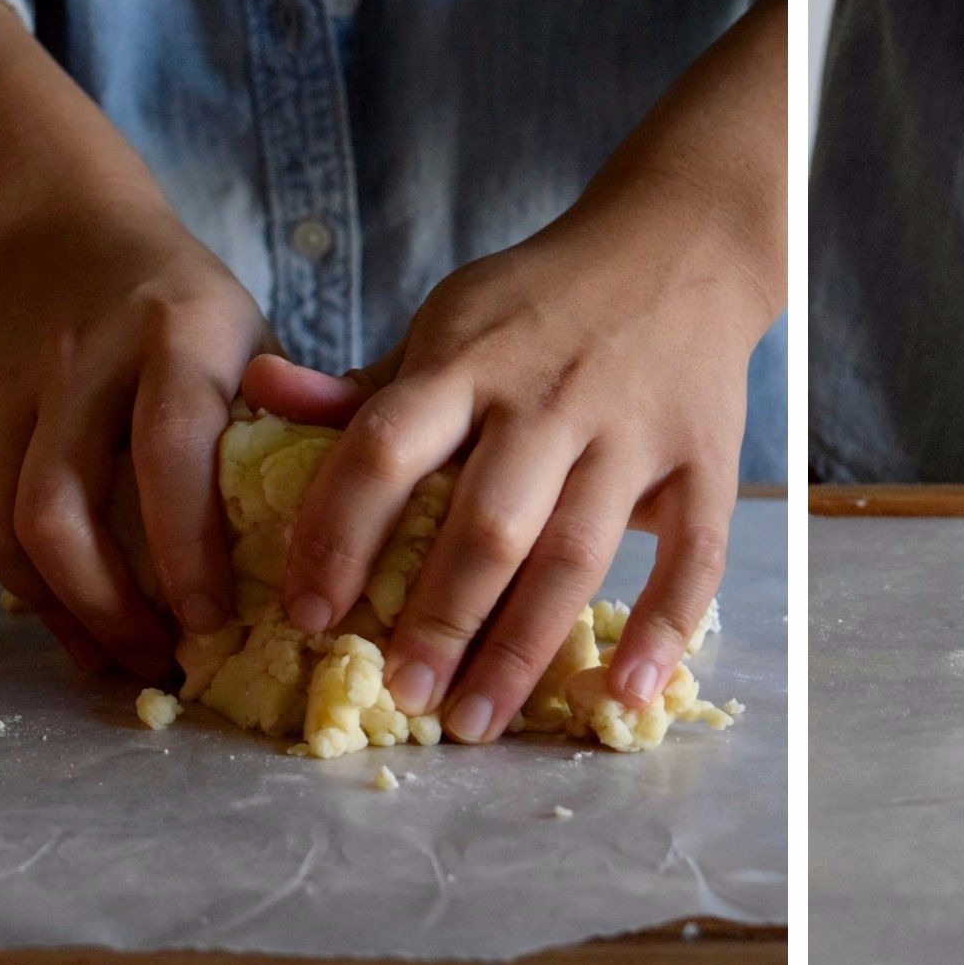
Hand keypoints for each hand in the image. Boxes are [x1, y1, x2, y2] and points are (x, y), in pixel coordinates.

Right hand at [0, 189, 272, 678]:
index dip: (185, 546)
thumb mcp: (263, 343)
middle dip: (105, 605)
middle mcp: (85, 361)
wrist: (77, 235)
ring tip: (107, 650)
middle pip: (60, 505)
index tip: (211, 622)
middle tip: (158, 658)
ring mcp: (11, 390)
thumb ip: (301, 424)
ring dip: (48, 603)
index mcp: (180, 337)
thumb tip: (335, 540)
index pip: (170, 447)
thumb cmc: (193, 316)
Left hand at [243, 159, 778, 744]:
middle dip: (437, 620)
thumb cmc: (543, 302)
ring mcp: (632, 433)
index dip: (339, 537)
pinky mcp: (705, 460)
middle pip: (485, 524)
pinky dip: (665, 629)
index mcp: (466, 362)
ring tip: (475, 720)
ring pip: (575, 554)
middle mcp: (547, 400)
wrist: (679, 245)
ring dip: (522, 646)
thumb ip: (365, 385)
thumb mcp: (448, 321)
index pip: (386, 452)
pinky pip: (693, 556)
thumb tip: (258, 392)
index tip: (307, 615)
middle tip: (399, 695)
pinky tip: (623, 692)